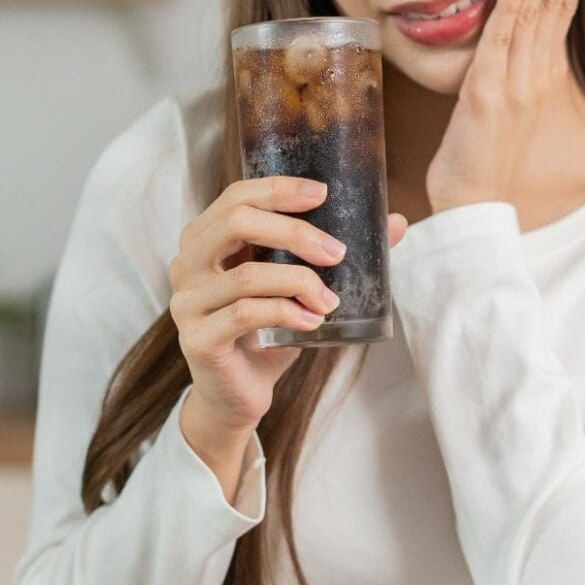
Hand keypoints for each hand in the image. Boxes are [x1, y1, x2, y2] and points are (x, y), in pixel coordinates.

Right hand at [168, 176, 406, 497]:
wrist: (239, 395)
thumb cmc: (268, 331)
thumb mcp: (299, 286)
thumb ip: (336, 252)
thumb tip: (397, 222)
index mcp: (205, 239)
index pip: (236, 197)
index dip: (277, 189)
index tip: (322, 194)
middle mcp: (186, 264)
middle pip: (236, 223)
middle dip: (294, 232)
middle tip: (337, 253)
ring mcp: (187, 302)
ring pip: (247, 275)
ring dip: (300, 282)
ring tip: (331, 300)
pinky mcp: (197, 339)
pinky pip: (245, 315)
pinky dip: (287, 313)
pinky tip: (314, 321)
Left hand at [425, 0, 584, 212]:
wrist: (473, 201)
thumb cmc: (481, 154)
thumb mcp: (503, 103)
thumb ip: (512, 69)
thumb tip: (511, 36)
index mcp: (540, 75)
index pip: (562, 14)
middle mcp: (534, 76)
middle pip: (556, 7)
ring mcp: (515, 84)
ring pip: (534, 17)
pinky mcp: (488, 94)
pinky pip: (500, 41)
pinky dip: (511, 6)